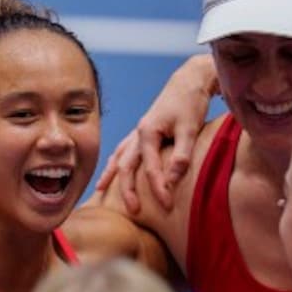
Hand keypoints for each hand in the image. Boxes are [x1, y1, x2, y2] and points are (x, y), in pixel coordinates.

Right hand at [96, 54, 214, 212]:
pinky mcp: (144, 130)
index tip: (167, 206)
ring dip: (112, 175)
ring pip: (120, 156)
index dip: (159, 189)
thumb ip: (181, 155)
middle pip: (127, 166)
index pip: (151, 168)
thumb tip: (173, 179)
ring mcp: (139, 131)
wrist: (190, 80)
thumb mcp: (190, 128)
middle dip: (127, 190)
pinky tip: (113, 169)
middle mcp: (139, 132)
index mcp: (148, 132)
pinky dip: (116, 161)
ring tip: (100, 191)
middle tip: (132, 211)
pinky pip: (124, 149)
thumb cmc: (191, 102)